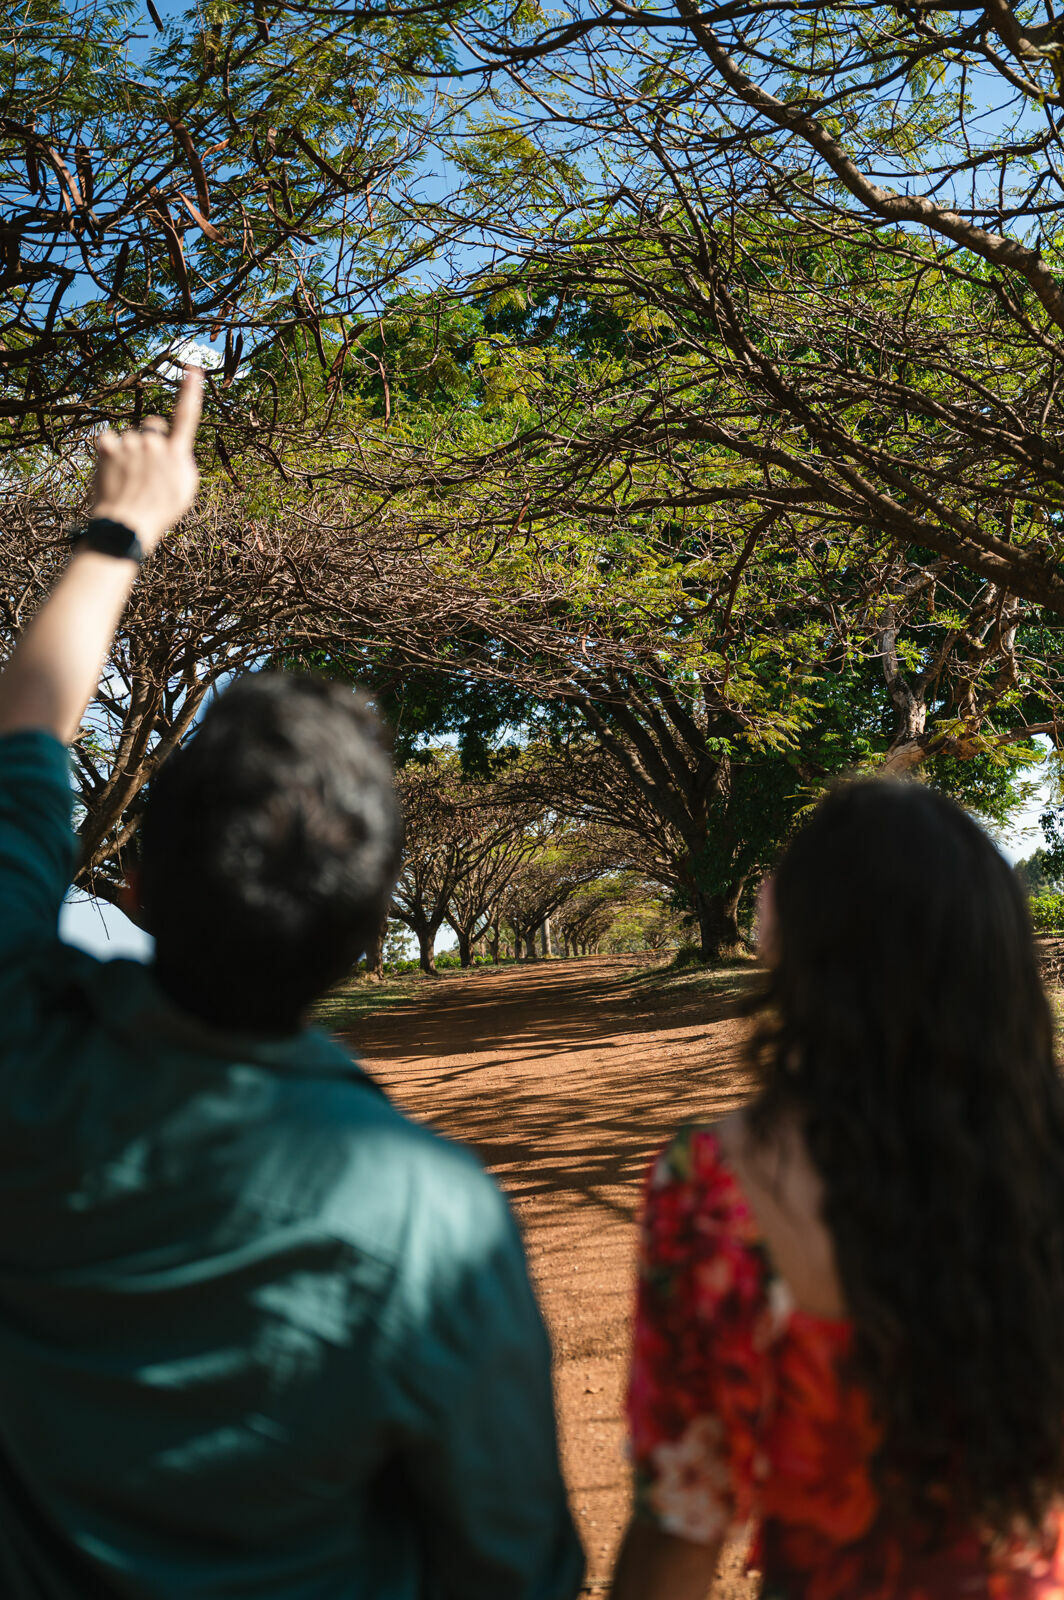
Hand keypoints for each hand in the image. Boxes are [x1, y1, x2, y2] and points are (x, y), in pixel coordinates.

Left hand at [91, 367, 203, 552]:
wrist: (128, 525)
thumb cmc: (159, 512)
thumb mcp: (185, 490)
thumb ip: (181, 462)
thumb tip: (173, 447)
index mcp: (178, 454)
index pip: (187, 416)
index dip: (191, 391)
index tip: (193, 369)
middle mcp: (156, 444)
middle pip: (151, 427)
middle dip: (148, 441)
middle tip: (143, 470)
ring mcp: (131, 445)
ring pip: (128, 438)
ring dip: (126, 453)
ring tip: (126, 481)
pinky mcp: (109, 448)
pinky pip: (108, 440)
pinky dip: (107, 453)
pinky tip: (111, 472)